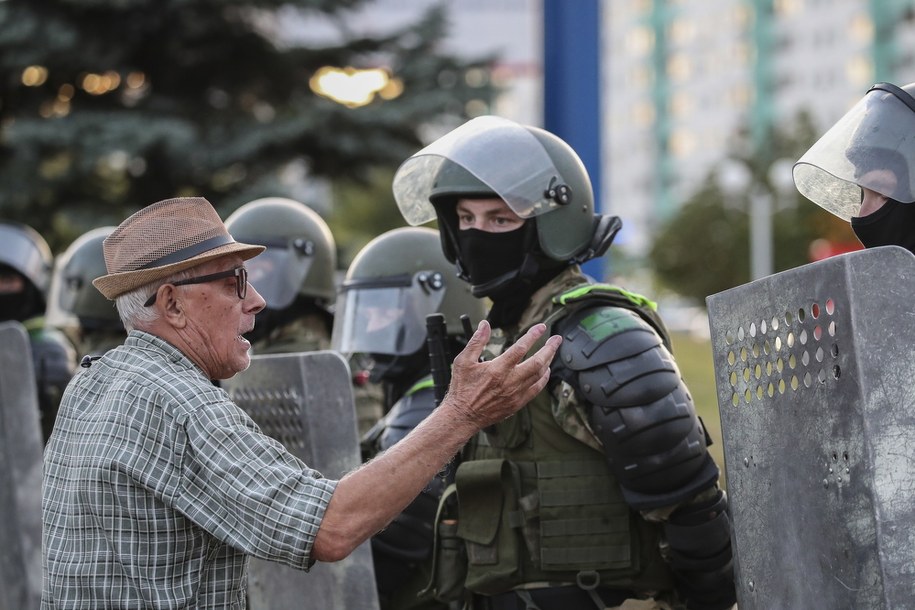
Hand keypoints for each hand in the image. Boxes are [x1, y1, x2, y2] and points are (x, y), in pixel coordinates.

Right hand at [442, 320, 560, 429]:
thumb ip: (476, 341)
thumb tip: (485, 325)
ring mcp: (516, 393)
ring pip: (540, 375)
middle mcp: (510, 381)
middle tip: (556, 339)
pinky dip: (544, 379)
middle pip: (538, 362)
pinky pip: (536, 389)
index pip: (520, 348)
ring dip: (548, 361)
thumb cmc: (462, 388)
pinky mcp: (517, 403)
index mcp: (497, 369)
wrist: (463, 416)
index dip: (533, 335)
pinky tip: (545, 371)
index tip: (540, 327)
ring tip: (552, 351)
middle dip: (550, 349)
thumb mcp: (463, 361)